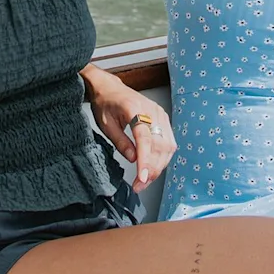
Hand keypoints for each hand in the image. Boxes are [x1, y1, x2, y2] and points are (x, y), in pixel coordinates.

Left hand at [88, 75, 176, 192]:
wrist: (110, 88)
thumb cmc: (105, 103)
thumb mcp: (105, 124)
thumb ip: (120, 142)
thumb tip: (133, 159)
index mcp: (134, 109)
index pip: (145, 139)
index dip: (145, 160)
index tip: (142, 177)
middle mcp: (152, 110)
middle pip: (159, 145)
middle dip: (151, 169)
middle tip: (139, 185)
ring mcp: (160, 114)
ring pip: (168, 146)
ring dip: (158, 166)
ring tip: (144, 180)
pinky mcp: (163, 118)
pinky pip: (168, 142)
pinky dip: (162, 158)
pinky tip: (152, 167)